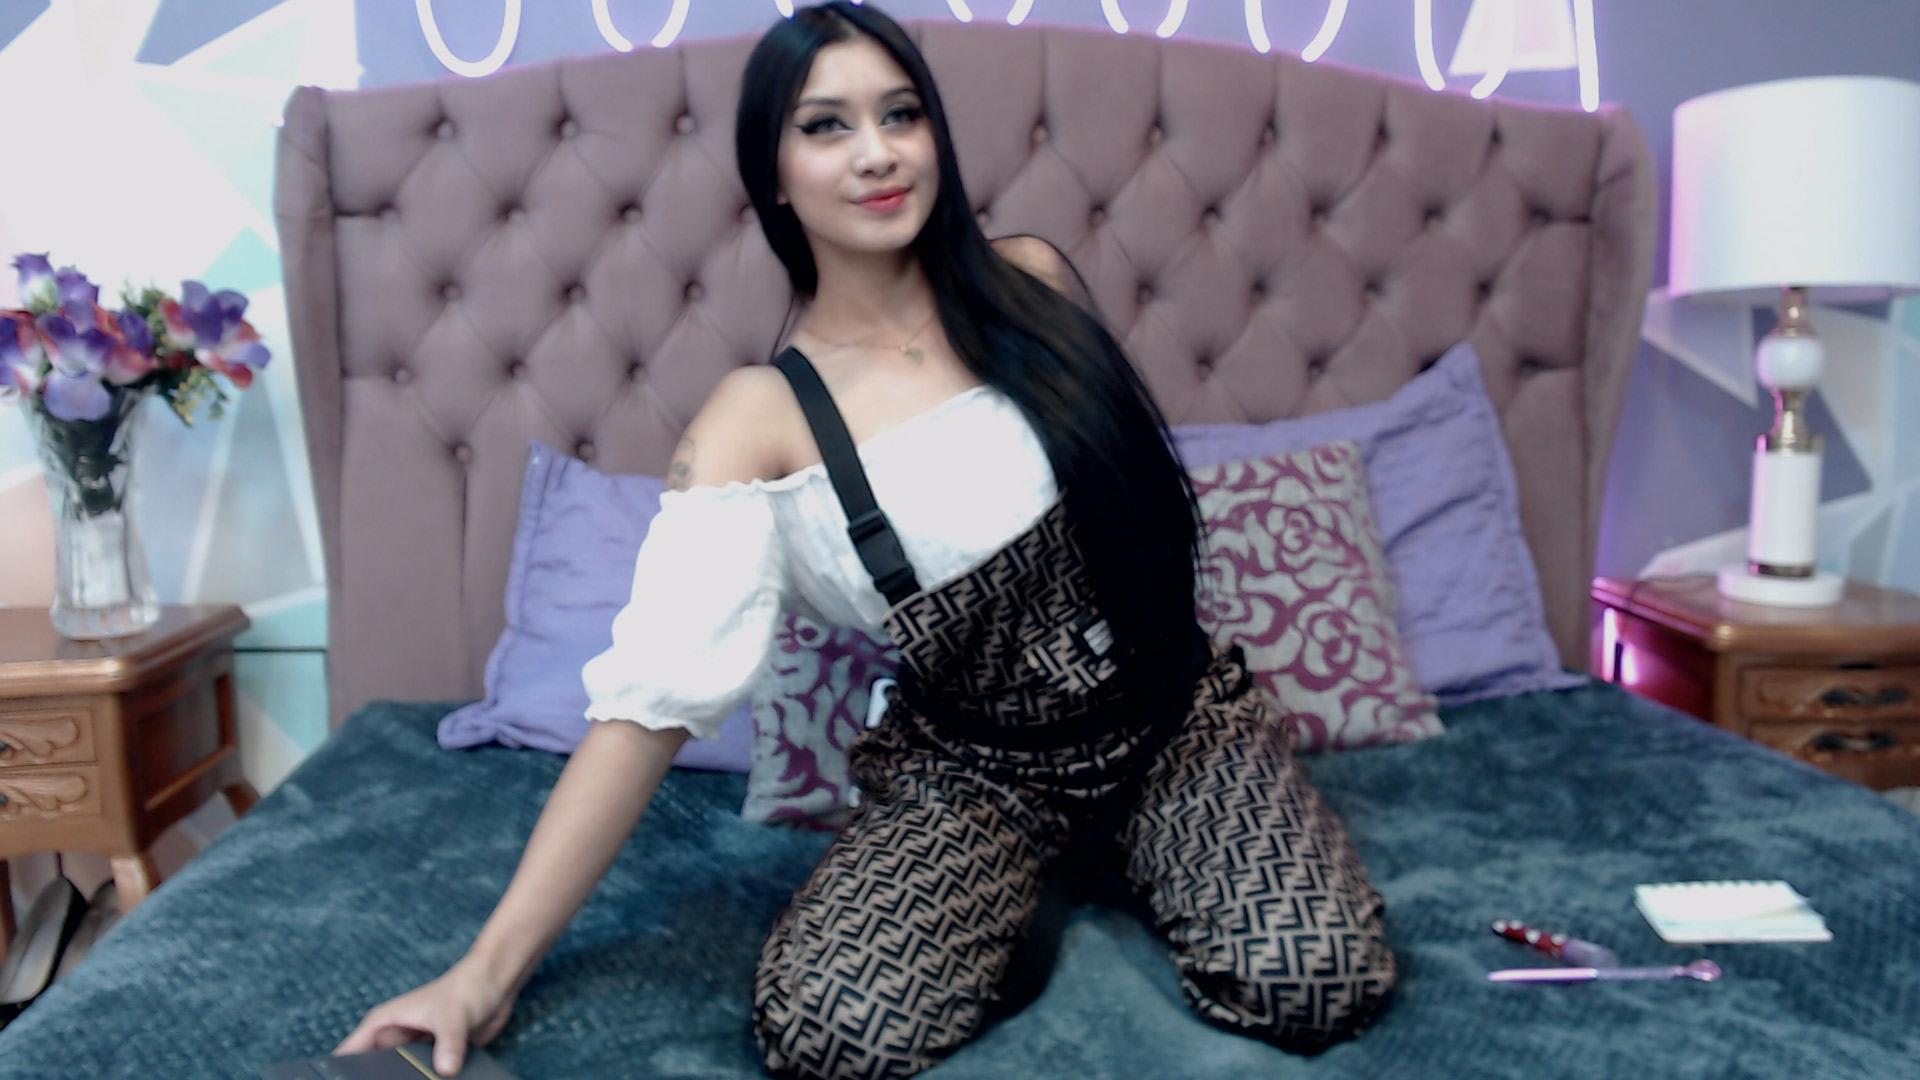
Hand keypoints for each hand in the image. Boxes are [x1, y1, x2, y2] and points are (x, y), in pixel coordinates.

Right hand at [334, 957, 516, 1075]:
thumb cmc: (466, 989)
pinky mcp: (432, 1057)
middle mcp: (393, 1037)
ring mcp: (412, 1048)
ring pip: (396, 1075)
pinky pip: (419, 1078)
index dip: (339, 1074)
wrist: (493, 985)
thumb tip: (445, 1070)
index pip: (348, 1053)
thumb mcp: (453, 1017)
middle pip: (371, 1070)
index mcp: (382, 1023)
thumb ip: (448, 1044)